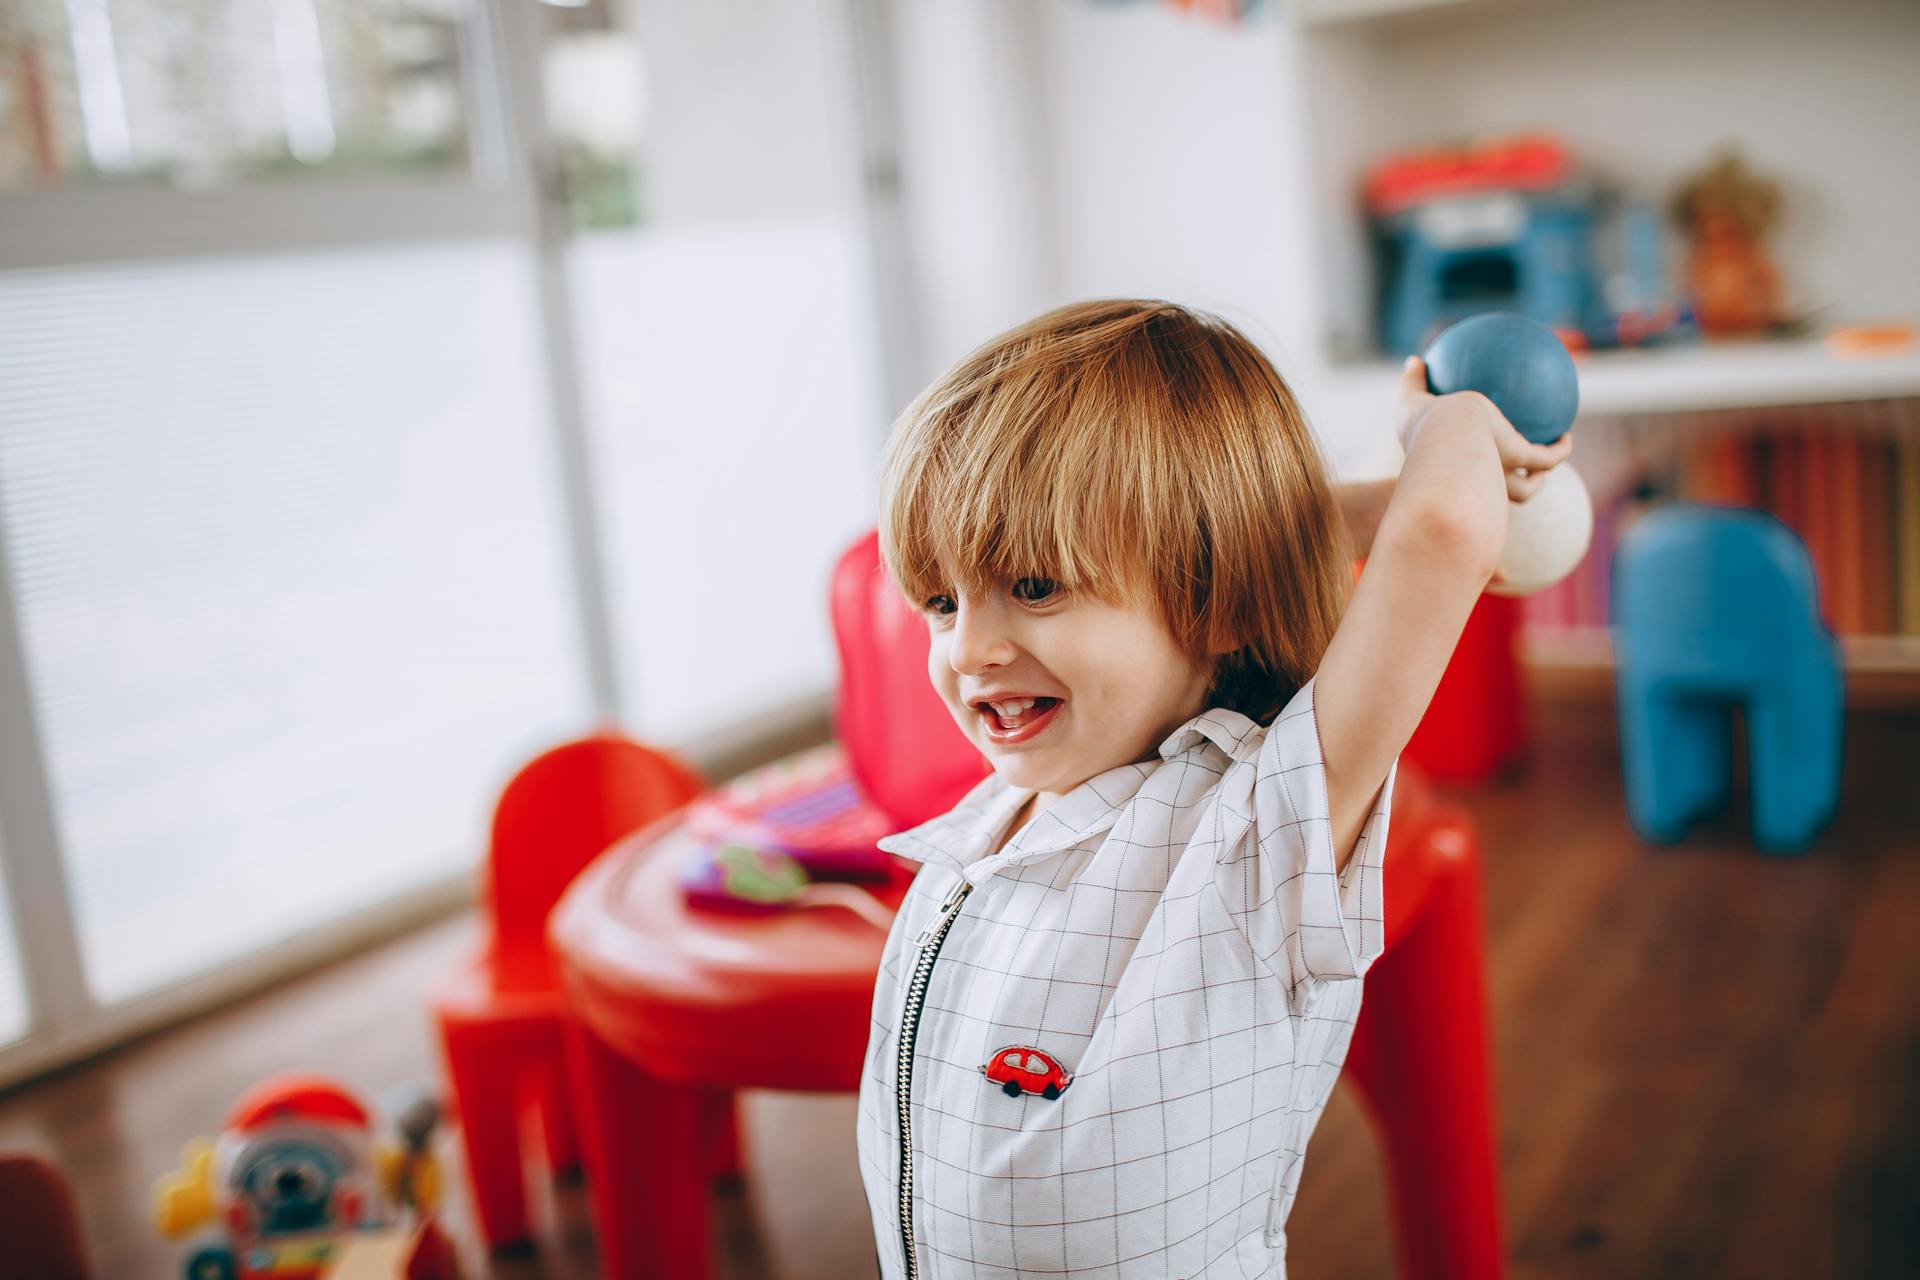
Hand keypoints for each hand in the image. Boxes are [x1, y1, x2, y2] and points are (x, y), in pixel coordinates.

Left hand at [1396, 356, 1573, 501]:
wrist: (1446, 433)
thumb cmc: (1423, 424)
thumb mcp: (1412, 399)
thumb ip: (1412, 381)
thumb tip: (1413, 360)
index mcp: (1456, 470)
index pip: (1462, 477)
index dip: (1468, 475)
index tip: (1472, 466)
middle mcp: (1478, 480)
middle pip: (1491, 493)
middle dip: (1505, 488)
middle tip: (1513, 474)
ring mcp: (1501, 473)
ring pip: (1525, 489)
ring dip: (1537, 480)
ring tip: (1547, 462)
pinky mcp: (1520, 457)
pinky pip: (1548, 459)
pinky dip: (1559, 451)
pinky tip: (1565, 437)